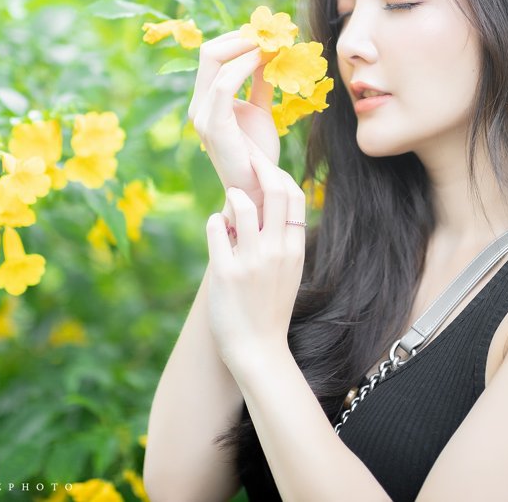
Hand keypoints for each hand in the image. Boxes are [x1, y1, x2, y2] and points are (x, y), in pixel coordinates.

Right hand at [188, 30, 280, 227]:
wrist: (258, 188)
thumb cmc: (259, 153)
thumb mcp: (260, 109)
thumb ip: (259, 82)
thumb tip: (267, 53)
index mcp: (207, 101)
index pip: (213, 55)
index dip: (239, 39)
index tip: (268, 34)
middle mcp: (199, 105)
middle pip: (209, 51)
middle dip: (242, 37)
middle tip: (272, 34)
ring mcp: (202, 115)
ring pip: (214, 60)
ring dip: (247, 47)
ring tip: (274, 44)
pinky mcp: (212, 125)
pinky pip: (224, 84)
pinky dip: (244, 65)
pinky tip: (265, 60)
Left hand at [204, 148, 306, 374]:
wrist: (258, 350)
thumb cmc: (269, 309)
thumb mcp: (287, 271)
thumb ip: (281, 240)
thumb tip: (264, 205)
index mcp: (294, 249)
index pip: (294, 195)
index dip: (278, 173)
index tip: (263, 164)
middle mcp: (276, 251)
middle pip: (274, 190)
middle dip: (257, 165)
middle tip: (243, 157)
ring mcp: (251, 262)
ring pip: (241, 204)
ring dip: (231, 196)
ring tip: (229, 201)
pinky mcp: (226, 272)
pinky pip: (216, 228)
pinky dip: (214, 221)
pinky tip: (216, 227)